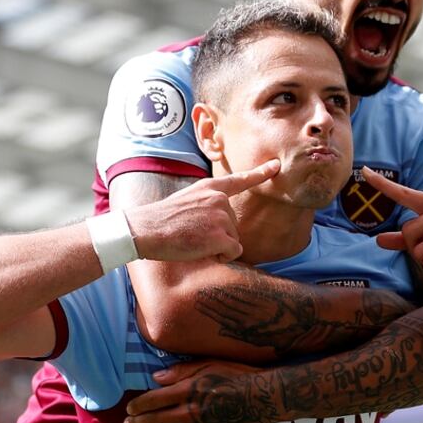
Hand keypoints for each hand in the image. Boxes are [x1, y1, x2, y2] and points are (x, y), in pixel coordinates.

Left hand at [123, 360, 274, 422]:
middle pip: (155, 420)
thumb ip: (180, 371)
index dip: (138, 405)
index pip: (152, 399)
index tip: (130, 408)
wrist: (262, 396)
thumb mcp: (208, 364)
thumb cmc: (236, 374)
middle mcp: (187, 411)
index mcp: (186, 389)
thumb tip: (156, 377)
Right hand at [128, 160, 278, 262]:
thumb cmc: (162, 220)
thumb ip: (207, 203)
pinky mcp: (221, 235)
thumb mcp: (187, 200)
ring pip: (234, 239)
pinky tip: (201, 250)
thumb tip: (221, 219)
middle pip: (234, 224)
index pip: (240, 179)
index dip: (260, 173)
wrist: (146, 230)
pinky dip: (222, 256)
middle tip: (193, 233)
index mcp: (210, 188)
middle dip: (219, 235)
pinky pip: (234, 251)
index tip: (277, 166)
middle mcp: (219, 199)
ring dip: (218, 246)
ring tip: (194, 240)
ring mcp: (221, 216)